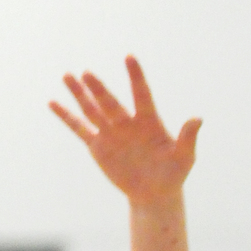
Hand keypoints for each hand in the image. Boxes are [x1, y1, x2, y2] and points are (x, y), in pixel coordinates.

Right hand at [50, 56, 199, 205]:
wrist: (154, 192)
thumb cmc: (173, 173)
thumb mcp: (185, 157)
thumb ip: (188, 137)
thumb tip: (198, 118)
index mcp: (149, 120)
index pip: (141, 93)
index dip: (135, 76)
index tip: (128, 57)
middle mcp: (127, 122)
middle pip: (110, 102)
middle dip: (99, 89)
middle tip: (87, 73)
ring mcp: (110, 133)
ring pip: (92, 109)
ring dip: (79, 94)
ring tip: (67, 76)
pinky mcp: (98, 146)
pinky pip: (79, 128)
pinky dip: (66, 116)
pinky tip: (53, 103)